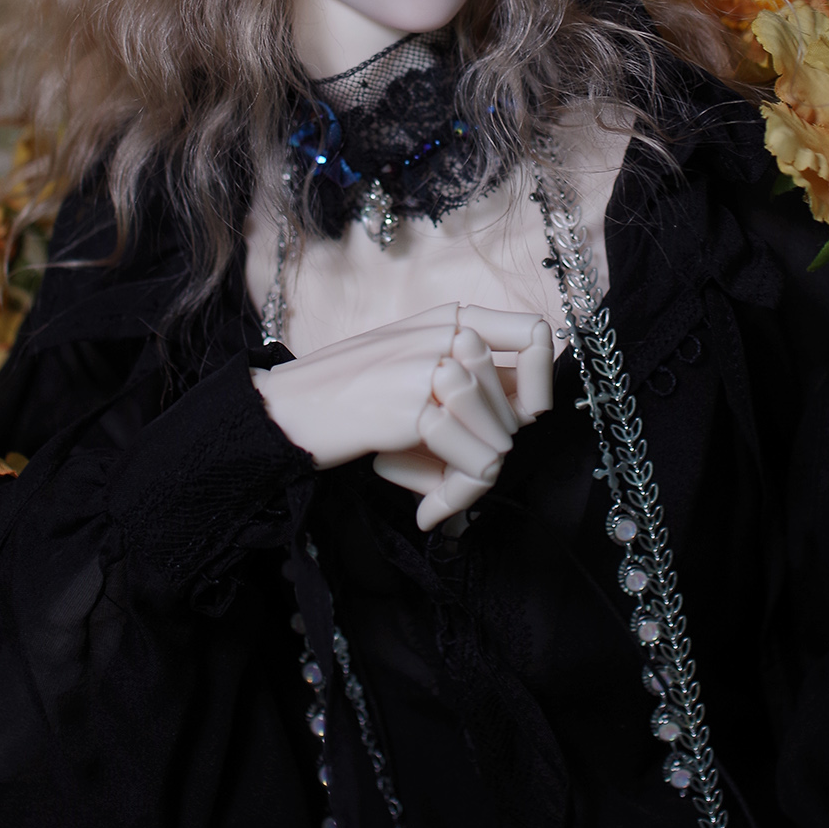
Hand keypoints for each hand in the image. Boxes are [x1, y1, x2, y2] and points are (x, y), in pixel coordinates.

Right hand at [251, 304, 552, 530]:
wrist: (288, 409)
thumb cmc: (349, 395)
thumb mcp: (413, 363)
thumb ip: (468, 375)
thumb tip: (531, 412)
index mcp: (451, 317)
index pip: (536, 334)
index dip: (541, 380)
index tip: (523, 416)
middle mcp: (448, 334)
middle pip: (522, 407)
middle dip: (494, 455)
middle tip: (458, 484)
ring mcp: (433, 366)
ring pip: (503, 441)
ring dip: (474, 483)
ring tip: (437, 499)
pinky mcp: (416, 407)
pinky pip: (477, 464)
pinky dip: (458, 497)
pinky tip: (428, 510)